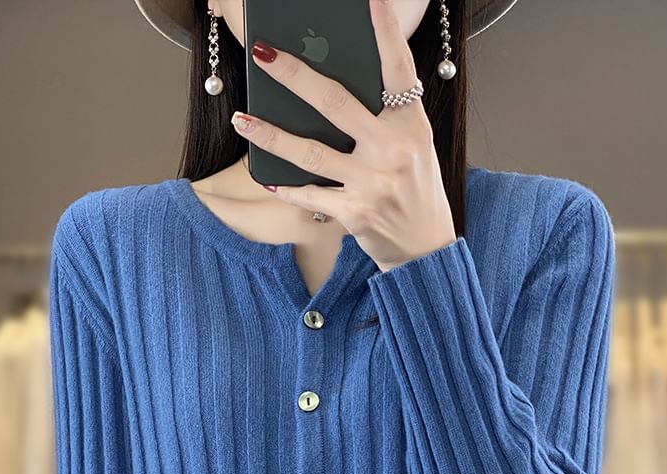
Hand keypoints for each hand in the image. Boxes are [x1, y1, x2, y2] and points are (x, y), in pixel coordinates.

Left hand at [230, 0, 456, 271]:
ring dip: (270, 135)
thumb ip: (385, 118)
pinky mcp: (354, 213)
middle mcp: (393, 150)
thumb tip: (331, 92)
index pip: (398, 70)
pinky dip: (285, 186)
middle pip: (335, 103)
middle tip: (263, 54)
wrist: (424, 248)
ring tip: (242, 119)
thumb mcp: (414, 147)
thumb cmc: (416, 190)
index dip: (384, 32)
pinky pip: (310, 194)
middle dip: (294, 75)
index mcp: (411, 125)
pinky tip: (266, 177)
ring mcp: (372, 182)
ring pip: (310, 151)